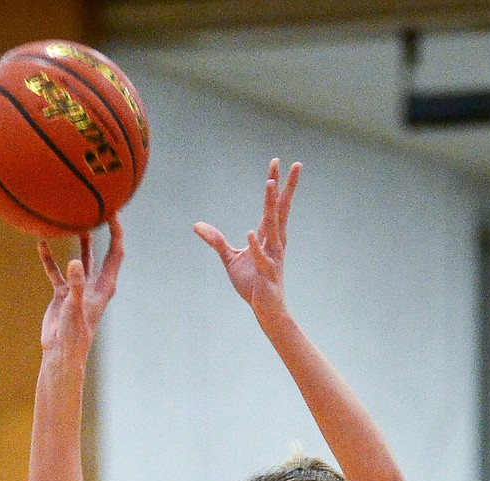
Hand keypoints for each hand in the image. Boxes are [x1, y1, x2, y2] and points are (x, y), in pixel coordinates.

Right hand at [38, 220, 123, 359]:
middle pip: (100, 251)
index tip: (112, 212)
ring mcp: (78, 288)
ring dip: (76, 241)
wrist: (61, 352)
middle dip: (99, 231)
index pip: (115, 252)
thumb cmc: (74, 334)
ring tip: (70, 220)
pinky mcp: (63, 294)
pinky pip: (56, 271)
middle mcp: (93, 284)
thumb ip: (76, 284)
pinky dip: (49, 259)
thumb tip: (74, 261)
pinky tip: (41, 244)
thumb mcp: (75, 306)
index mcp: (104, 285)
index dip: (116, 231)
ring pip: (79, 259)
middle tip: (94, 209)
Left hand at [194, 157, 300, 327]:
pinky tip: (250, 233)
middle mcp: (274, 242)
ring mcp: (272, 257)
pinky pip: (260, 258)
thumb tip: (196, 225)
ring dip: (271, 206)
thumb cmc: (252, 284)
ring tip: (270, 184)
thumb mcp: (230, 259)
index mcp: (268, 236)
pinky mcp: (266, 274)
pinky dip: (255, 247)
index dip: (275, 184)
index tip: (277, 162)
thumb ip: (216, 241)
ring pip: (273, 227)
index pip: (273, 206)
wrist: (265, 310)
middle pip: (279, 210)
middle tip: (292, 164)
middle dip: (284, 187)